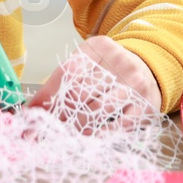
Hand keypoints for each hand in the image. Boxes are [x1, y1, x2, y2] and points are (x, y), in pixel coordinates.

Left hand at [25, 35, 161, 120]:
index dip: (48, 94)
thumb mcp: (88, 63)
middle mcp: (119, 63)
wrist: (150, 69)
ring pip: (96, 111)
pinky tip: (89, 135)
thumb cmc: (110, 68)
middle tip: (50, 126)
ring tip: (67, 131)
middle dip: (61, 113)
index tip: (33, 112)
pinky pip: (117, 126)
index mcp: (99, 47)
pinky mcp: (145, 106)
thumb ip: (61, 80)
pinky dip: (99, 133)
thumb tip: (31, 107)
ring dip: (77, 125)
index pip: (67, 71)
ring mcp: (134, 85)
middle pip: (80, 93)